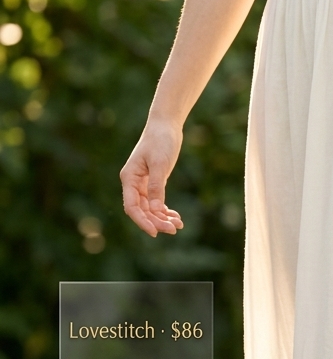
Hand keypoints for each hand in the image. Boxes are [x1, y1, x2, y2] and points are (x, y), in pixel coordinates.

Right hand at [120, 120, 184, 237]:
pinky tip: (175, 217)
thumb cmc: (160, 140)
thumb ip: (157, 187)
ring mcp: (143, 184)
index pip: (131, 206)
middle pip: (142, 210)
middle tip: (174, 229)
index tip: (155, 232)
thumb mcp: (159, 163)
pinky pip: (157, 202)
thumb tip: (156, 210)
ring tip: (178, 224)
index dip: (142, 221)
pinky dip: (165, 210)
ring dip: (162, 218)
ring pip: (150, 208)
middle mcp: (133, 183)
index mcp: (129, 178)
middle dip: (156, 221)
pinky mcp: (153, 182)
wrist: (166, 125)